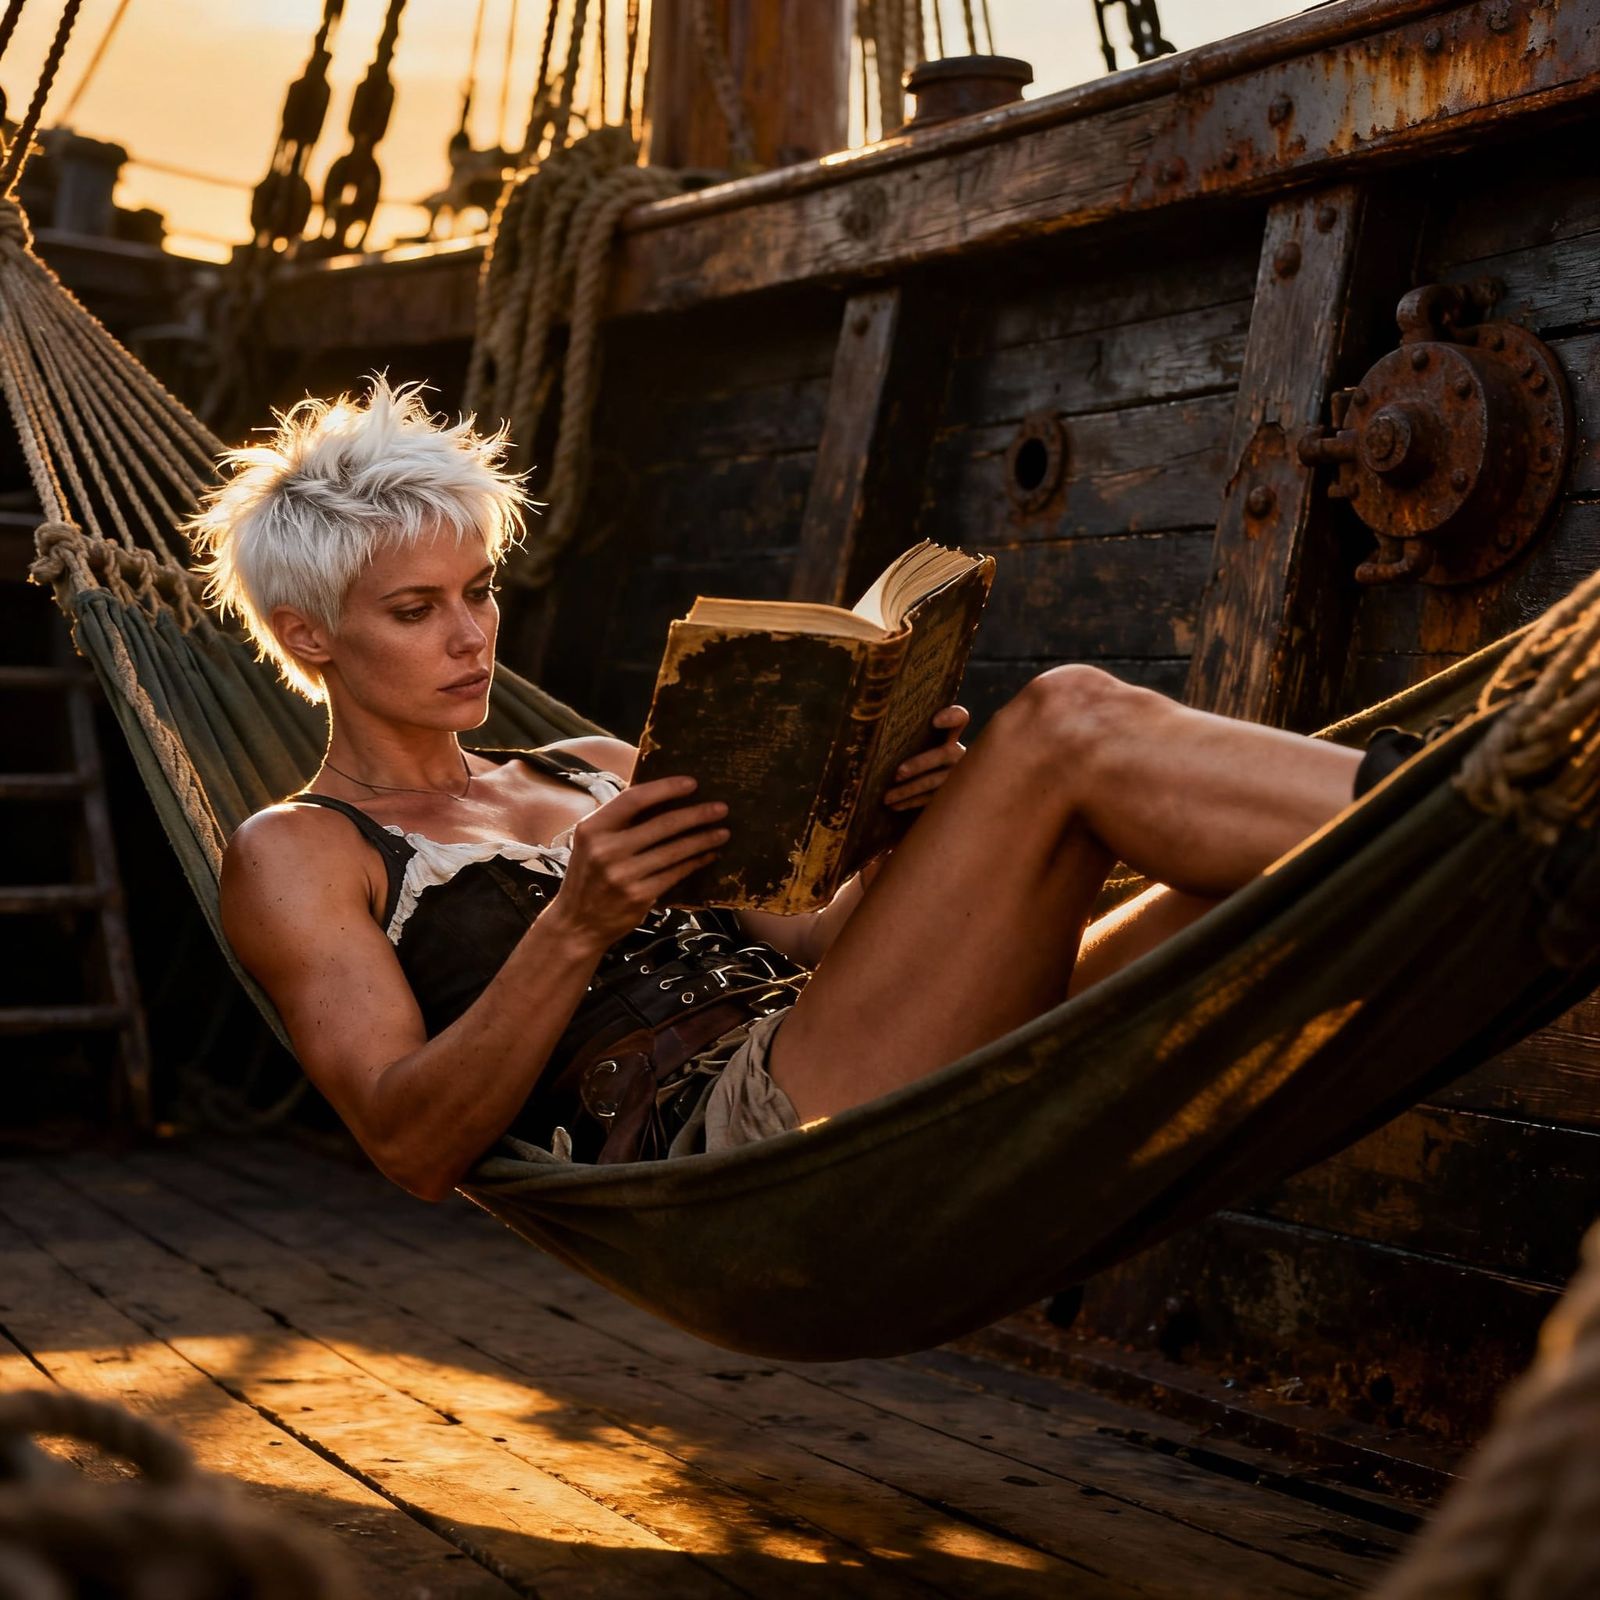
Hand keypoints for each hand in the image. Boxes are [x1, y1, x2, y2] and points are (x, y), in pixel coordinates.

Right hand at [544, 776, 727, 951]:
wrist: (577, 924)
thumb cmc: (590, 876)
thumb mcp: (591, 843)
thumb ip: (618, 821)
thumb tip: (661, 795)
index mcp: (592, 829)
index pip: (633, 799)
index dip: (665, 788)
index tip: (692, 783)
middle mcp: (606, 850)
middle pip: (662, 825)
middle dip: (697, 814)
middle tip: (721, 808)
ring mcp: (623, 875)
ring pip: (674, 850)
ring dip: (703, 839)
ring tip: (722, 832)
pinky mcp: (639, 896)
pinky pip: (675, 873)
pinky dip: (695, 862)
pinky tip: (708, 855)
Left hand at [883, 704, 968, 810]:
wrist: (941, 788)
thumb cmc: (920, 754)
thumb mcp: (920, 741)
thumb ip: (912, 733)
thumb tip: (877, 727)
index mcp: (952, 735)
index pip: (959, 718)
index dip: (951, 717)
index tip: (935, 721)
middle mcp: (959, 753)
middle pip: (944, 754)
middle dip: (920, 764)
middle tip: (898, 773)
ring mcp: (958, 775)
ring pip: (935, 781)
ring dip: (909, 790)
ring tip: (887, 797)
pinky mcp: (951, 795)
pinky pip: (931, 799)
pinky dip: (911, 803)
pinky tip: (894, 805)